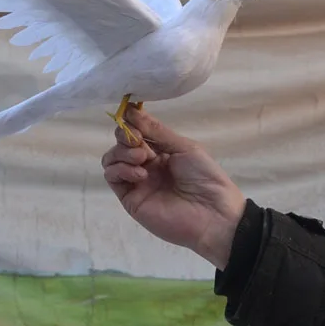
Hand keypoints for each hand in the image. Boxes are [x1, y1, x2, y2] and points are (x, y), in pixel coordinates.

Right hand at [101, 109, 245, 269]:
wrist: (213, 215)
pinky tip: (140, 175)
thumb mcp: (183, 147)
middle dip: (125, 136)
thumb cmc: (205, 178)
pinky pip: (112, 177)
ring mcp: (136, 182)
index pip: (136, 131)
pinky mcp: (129, 198)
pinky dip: (121, 170)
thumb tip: (129, 109)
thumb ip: (155, 130)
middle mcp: (145, 164)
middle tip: (139, 141)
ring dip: (122, 153)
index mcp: (161, 151)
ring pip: (111, 159)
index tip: (131, 118)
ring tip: (143, 159)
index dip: (131, 123)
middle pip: (120, 143)